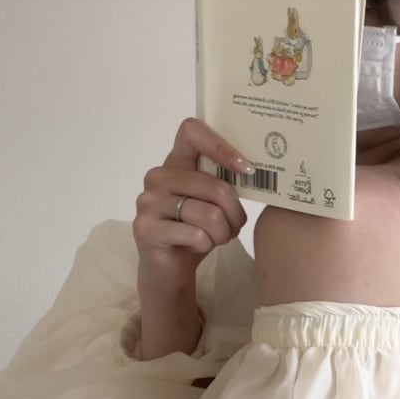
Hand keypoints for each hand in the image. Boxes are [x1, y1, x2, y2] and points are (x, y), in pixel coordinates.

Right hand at [133, 117, 252, 291]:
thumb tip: (254, 171)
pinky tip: (198, 246)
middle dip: (235, 212)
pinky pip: (196, 234)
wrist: (169, 268)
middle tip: (234, 226)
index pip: (192, 131)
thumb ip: (224, 182)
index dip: (222, 146)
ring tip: (217, 237)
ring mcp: (148, 201)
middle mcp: (158, 176)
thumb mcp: (214, 202)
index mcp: (177, 162)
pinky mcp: (145, 228)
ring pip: (210, 214)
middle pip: (216, 186)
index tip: (246, 169)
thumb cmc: (197, 229)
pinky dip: (207, 244)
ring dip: (223, 232)